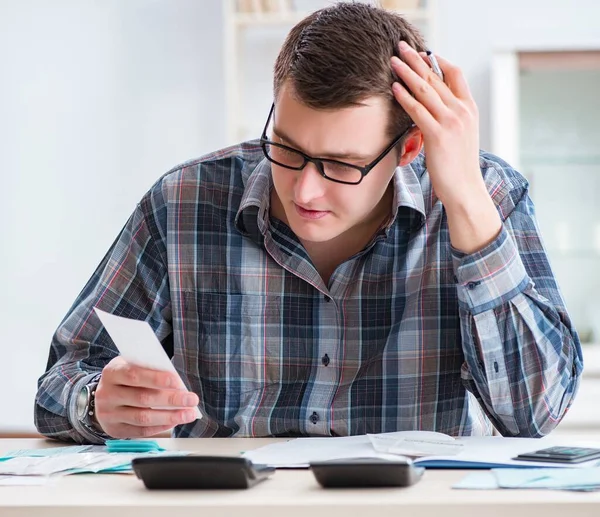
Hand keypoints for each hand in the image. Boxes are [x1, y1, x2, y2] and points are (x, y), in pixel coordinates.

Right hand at [94, 356, 198, 437]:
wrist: (105, 394)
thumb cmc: (127, 376)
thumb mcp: (134, 365)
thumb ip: (150, 369)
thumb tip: (177, 382)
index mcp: (112, 372)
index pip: (135, 375)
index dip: (157, 379)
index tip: (178, 382)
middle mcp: (107, 394)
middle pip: (143, 398)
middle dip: (171, 400)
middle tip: (192, 399)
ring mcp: (109, 414)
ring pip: (143, 417)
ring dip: (170, 416)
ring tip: (189, 413)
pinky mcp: (114, 429)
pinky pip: (140, 431)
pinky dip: (160, 426)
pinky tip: (175, 421)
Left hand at [390, 41, 500, 252]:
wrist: (465, 189)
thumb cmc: (458, 166)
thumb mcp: (459, 136)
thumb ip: (449, 118)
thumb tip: (430, 108)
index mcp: (469, 109)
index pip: (455, 74)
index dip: (438, 61)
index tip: (424, 53)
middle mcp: (462, 111)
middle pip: (436, 77)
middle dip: (417, 60)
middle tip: (402, 47)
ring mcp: (451, 122)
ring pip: (426, 89)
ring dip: (407, 72)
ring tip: (393, 60)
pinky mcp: (438, 135)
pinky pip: (418, 110)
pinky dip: (405, 96)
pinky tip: (394, 87)